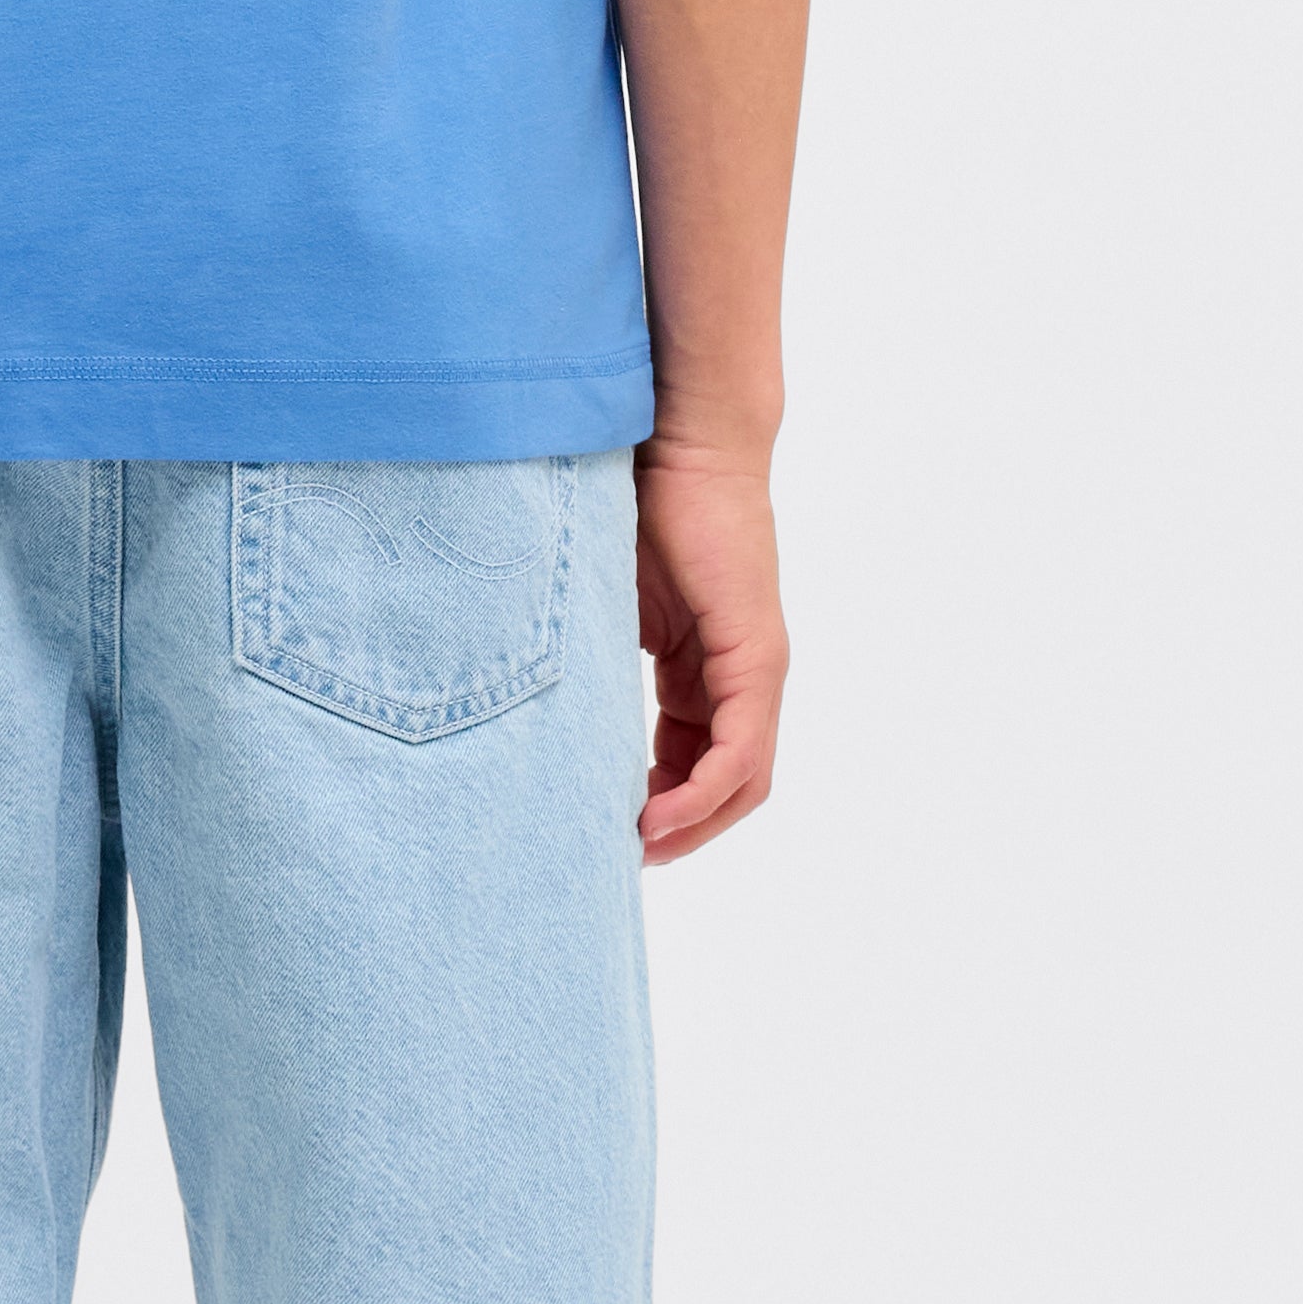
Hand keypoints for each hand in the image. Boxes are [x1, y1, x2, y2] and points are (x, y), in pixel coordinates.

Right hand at [634, 438, 785, 861]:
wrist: (681, 443)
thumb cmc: (639, 505)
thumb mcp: (606, 606)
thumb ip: (596, 661)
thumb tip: (544, 710)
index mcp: (707, 666)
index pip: (698, 760)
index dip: (660, 807)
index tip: (610, 834)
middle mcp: (742, 674)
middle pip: (728, 784)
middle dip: (679, 831)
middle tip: (621, 860)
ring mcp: (756, 667)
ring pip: (742, 779)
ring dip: (693, 825)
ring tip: (639, 850)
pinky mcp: (757, 656)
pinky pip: (742, 750)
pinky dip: (704, 793)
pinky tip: (658, 816)